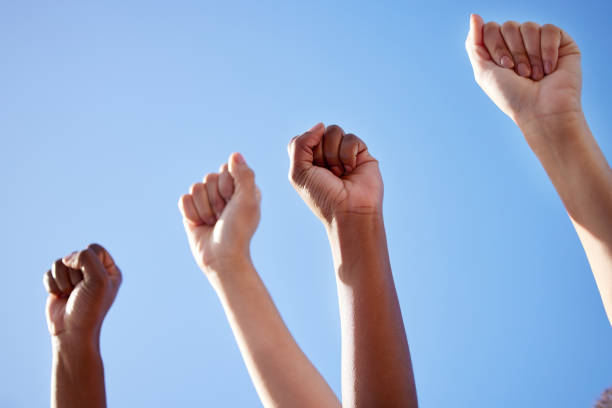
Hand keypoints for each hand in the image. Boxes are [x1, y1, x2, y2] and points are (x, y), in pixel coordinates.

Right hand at [43, 244, 121, 340]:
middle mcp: (93, 272)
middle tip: (80, 291)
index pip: (94, 249)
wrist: (72, 332)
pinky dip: (52, 285)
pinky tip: (59, 296)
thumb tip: (67, 258)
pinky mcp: (58, 284)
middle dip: (74, 274)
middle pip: (75, 255)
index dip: (87, 260)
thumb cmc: (89, 308)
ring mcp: (74, 278)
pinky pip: (49, 273)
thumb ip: (86, 258)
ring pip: (60, 263)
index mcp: (108, 270)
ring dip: (62, 280)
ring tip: (70, 294)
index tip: (90, 279)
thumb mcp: (98, 280)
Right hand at [178, 152, 260, 273]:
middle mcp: (224, 192)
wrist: (221, 257)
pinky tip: (202, 225)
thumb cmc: (238, 231)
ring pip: (195, 188)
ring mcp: (207, 201)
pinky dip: (192, 213)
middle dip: (215, 199)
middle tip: (224, 216)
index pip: (225, 168)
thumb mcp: (248, 201)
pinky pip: (184, 199)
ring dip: (204, 209)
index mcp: (241, 187)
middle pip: (209, 177)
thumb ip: (244, 175)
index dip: (227, 185)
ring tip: (214, 222)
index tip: (235, 203)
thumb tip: (235, 155)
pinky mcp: (192, 211)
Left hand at [288, 123, 381, 224]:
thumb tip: (320, 125)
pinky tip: (351, 169)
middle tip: (327, 173)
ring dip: (334, 154)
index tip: (311, 169)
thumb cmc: (322, 196)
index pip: (302, 139)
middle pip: (318, 133)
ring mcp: (343, 152)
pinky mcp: (361, 153)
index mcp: (308, 160)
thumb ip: (300, 144)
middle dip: (320, 153)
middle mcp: (326, 155)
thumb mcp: (299, 172)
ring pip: (334, 131)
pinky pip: (351, 138)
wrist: (349, 210)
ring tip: (339, 173)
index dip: (305, 149)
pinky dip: (348, 155)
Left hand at [465, 14, 581, 130]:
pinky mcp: (562, 42)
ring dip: (529, 55)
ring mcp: (540, 41)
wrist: (540, 110)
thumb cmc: (511, 96)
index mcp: (501, 48)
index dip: (496, 47)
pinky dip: (547, 51)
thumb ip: (474, 44)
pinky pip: (550, 30)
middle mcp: (520, 43)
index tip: (504, 67)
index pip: (492, 28)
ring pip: (529, 27)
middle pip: (509, 26)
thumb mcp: (483, 72)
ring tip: (534, 75)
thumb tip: (474, 16)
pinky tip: (549, 68)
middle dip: (513, 53)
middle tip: (520, 74)